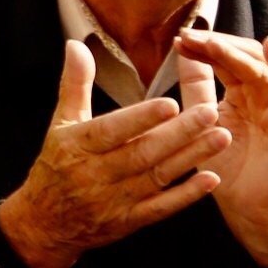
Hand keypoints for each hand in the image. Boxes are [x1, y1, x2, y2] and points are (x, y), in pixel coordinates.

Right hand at [0, 42, 225, 267]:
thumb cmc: (56, 164)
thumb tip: (76, 44)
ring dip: (191, 158)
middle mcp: (97, 173)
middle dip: (179, 133)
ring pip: (157, 176)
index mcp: (79, 146)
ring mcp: (115, 199)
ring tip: (222, 137)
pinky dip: (186, 195)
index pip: (112, 130)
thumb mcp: (60, 122)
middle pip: (142, 152)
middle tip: (211, 113)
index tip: (171, 102)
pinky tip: (211, 178)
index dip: (141, 118)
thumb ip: (75, 84)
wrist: (45, 222)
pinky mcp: (129, 220)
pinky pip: (160, 208)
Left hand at [174, 33, 267, 267]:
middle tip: (189, 37)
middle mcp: (264, 97)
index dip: (204, 49)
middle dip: (217, 45)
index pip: (225, 62)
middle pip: (244, 59)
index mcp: (243, 95)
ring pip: (264, 69)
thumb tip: (184, 52)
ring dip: (238, 53)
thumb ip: (197, 87)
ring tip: (212, 42)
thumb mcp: (204, 122)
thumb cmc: (228, 170)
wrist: (250, 211)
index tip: (179, 39)